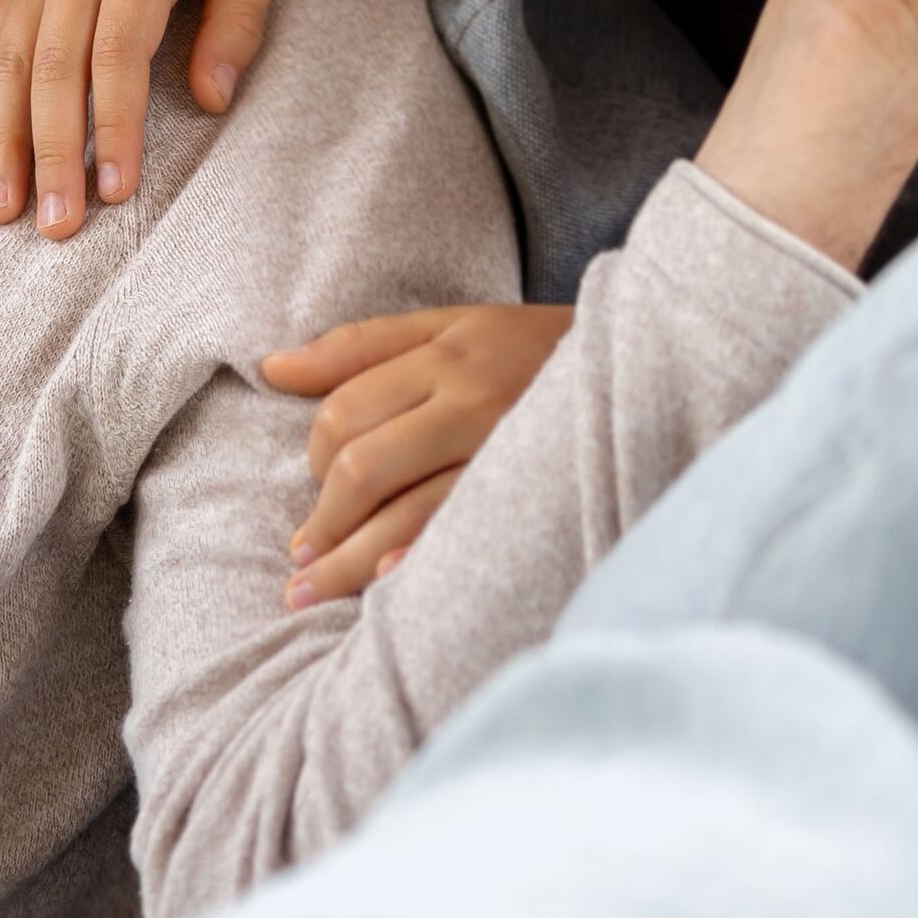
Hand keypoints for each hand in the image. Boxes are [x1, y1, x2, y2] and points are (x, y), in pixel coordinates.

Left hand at [264, 301, 572, 607]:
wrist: (644, 366)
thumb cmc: (533, 349)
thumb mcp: (453, 326)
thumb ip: (362, 347)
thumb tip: (273, 367)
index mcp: (447, 355)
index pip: (347, 410)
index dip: (312, 456)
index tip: (311, 490)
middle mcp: (473, 402)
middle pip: (365, 465)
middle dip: (324, 520)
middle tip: (301, 557)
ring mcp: (506, 453)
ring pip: (406, 512)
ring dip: (349, 561)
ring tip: (309, 592)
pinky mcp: (535, 495)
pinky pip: (464, 533)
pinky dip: (419, 559)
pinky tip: (385, 588)